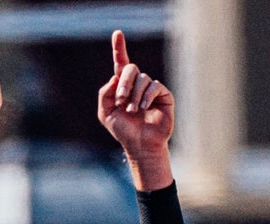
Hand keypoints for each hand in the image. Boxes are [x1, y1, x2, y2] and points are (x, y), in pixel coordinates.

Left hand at [97, 30, 173, 186]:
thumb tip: (116, 77)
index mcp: (123, 86)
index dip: (119, 47)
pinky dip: (147, 97)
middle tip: (121, 101)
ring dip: (134, 95)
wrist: (140, 145)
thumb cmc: (124, 130)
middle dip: (123, 83)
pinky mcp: (163, 95)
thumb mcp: (106, 112)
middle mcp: (138, 84)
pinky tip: (144, 109)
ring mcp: (151, 89)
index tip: (117, 33)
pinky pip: (154, 86)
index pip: (121, 63)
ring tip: (133, 111)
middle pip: (130, 68)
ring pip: (142, 79)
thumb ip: (105, 93)